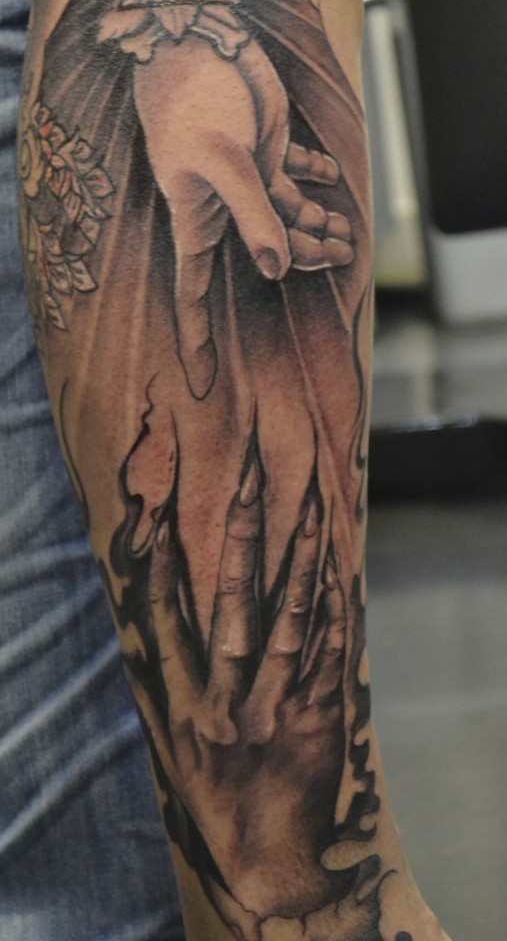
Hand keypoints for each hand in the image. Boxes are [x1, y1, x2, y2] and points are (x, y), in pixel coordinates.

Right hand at [134, 35, 352, 398]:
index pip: (193, 294)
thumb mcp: (224, 162)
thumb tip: (278, 269)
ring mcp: (248, 184)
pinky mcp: (266, 153)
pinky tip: (332, 180)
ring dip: (321, 228)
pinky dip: (317, 183)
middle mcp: (223, 211)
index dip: (197, 338)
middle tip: (342, 258)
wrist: (198, 42)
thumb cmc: (194, 103)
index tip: (200, 381)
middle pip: (268, 257)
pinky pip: (298, 181)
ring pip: (291, 222)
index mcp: (198, 222)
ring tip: (349, 233)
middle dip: (306, 261)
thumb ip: (254, 216)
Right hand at [136, 462, 347, 919]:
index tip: (156, 514)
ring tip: (312, 510)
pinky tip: (340, 573)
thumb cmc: (214, 793)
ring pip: (288, 624)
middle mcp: (224, 706)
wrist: (269, 863)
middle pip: (233, 607)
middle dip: (241, 538)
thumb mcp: (171, 744)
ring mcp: (273, 715)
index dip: (159, 568)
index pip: (164, 622)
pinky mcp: (319, 724)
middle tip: (251, 477)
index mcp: (183, 705)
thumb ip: (158, 682)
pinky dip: (335, 614)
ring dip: (300, 563)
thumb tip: (143, 616)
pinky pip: (329, 659)